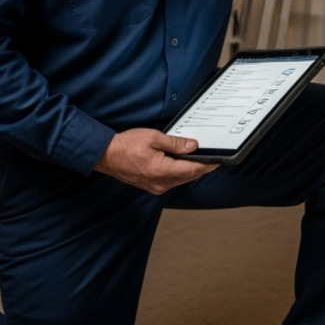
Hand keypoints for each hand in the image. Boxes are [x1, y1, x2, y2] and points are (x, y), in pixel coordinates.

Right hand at [94, 128, 217, 194]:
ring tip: (197, 158)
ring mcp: (156, 187)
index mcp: (162, 171)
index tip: (217, 161)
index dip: (207, 165)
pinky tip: (180, 164)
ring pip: (181, 180)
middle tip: (211, 158)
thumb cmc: (126, 146)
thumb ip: (175, 143)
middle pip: (189, 176)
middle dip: (201, 167)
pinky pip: (172, 181)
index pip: (193, 170)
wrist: (106, 156)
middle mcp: (161, 183)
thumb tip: (192, 146)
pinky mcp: (152, 186)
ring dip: (190, 170)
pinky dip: (179, 173)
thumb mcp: (153, 138)